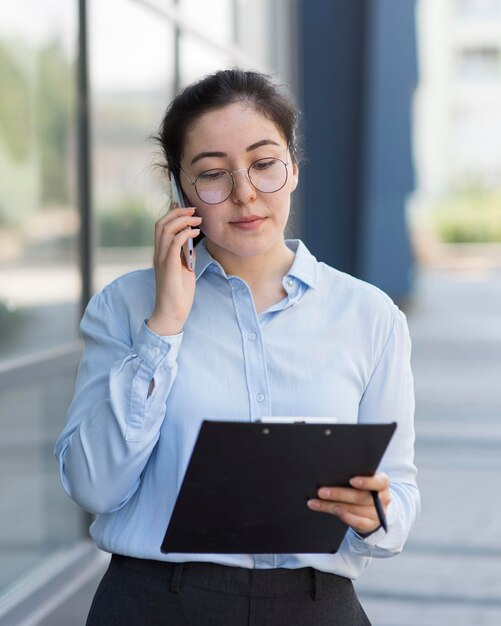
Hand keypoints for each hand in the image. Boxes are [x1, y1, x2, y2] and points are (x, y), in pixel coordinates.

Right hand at [147, 206, 201, 335]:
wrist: (172, 312)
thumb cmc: (179, 294)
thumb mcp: (184, 270)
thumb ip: (185, 256)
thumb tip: (191, 244)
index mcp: (160, 254)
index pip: (161, 227)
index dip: (171, 214)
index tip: (185, 206)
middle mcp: (158, 254)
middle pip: (161, 224)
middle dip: (178, 213)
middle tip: (194, 210)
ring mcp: (161, 259)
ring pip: (166, 229)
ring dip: (183, 220)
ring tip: (197, 219)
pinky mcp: (168, 266)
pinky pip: (174, 242)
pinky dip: (185, 233)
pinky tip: (196, 232)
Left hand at [307, 472, 390, 534]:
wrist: (374, 507)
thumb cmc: (364, 487)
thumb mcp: (365, 479)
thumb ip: (354, 475)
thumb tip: (331, 470)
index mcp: (382, 483)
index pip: (379, 482)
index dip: (366, 482)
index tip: (352, 480)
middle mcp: (383, 498)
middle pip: (361, 497)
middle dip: (339, 493)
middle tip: (321, 491)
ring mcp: (377, 513)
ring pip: (353, 509)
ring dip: (332, 505)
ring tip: (317, 502)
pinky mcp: (370, 524)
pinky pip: (356, 522)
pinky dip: (343, 516)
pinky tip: (331, 510)